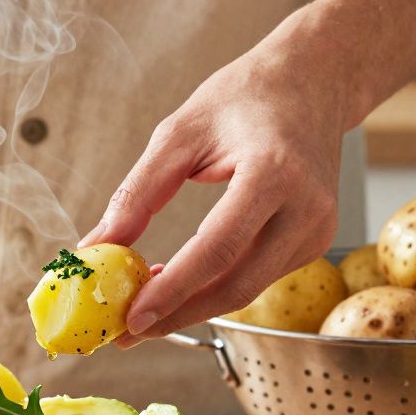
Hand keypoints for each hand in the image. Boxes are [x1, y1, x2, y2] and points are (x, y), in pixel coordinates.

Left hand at [81, 40, 345, 346]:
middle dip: (177, 314)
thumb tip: (98, 245)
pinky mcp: (315, 240)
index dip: (173, 290)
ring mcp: (318, 228)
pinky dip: (215, 287)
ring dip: (192, 305)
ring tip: (143, 306)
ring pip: (247, 290)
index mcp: (274, 172)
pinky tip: (180, 282)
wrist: (312, 83)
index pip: (218, 248)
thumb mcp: (178, 134)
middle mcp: (306, 206)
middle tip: (127, 332)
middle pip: (236, 285)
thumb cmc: (243, 99)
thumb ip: (137, 193)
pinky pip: (258, 276)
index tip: (131, 317)